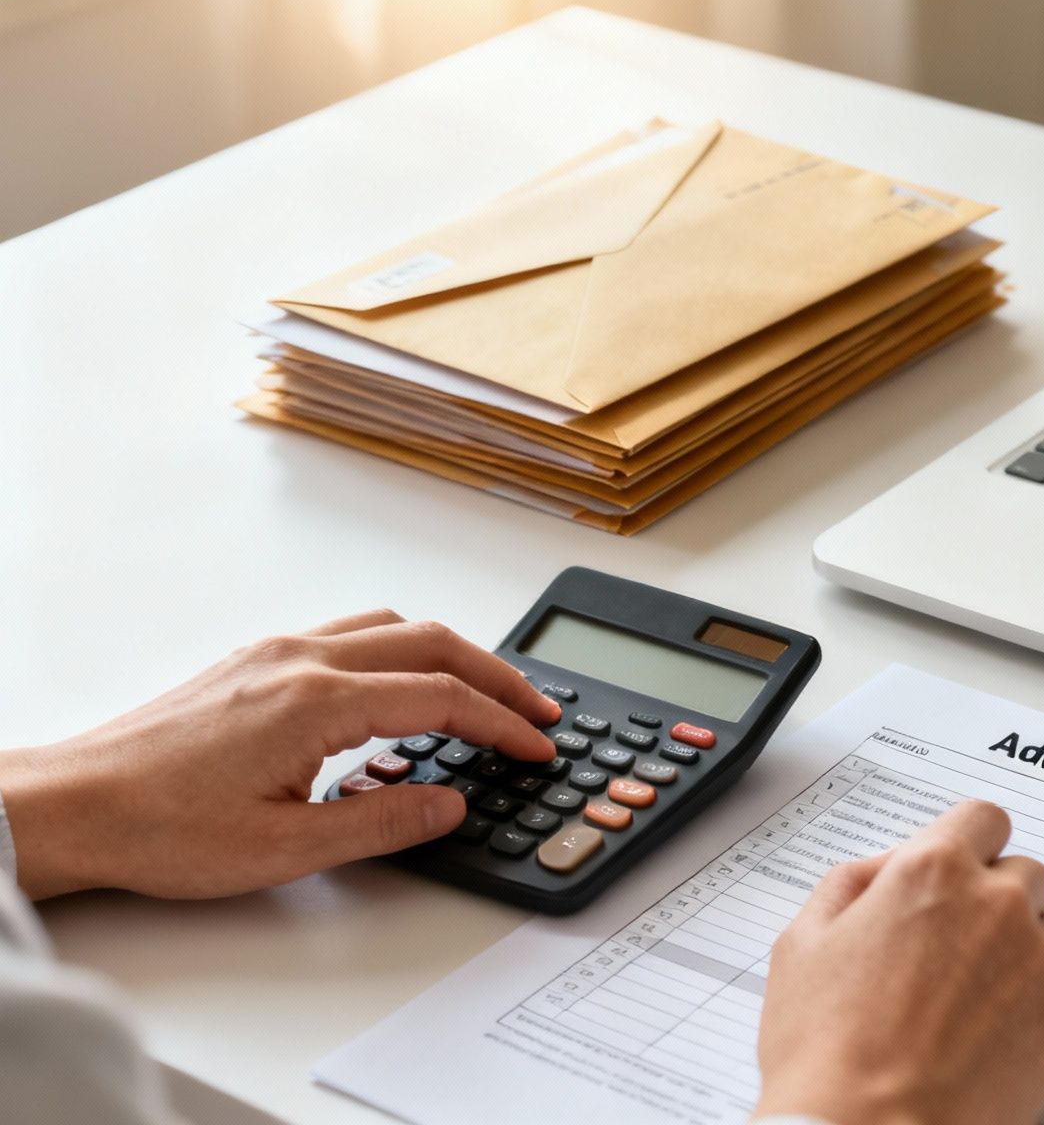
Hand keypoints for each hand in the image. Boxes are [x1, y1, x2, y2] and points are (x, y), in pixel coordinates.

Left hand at [0, 610, 559, 900]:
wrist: (73, 807)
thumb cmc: (158, 828)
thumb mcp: (286, 848)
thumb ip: (381, 823)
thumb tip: (448, 803)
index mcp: (318, 701)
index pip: (443, 698)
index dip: (503, 723)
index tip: (537, 746)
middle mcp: (301, 660)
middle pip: (432, 642)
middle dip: (497, 676)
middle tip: (538, 711)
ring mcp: (275, 653)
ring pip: (392, 626)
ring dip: (451, 655)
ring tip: (484, 693)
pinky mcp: (254, 662)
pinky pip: (351, 634)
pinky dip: (401, 651)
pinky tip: (402, 690)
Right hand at [753, 801, 1043, 1124]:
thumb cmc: (825, 1054)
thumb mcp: (802, 944)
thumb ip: (850, 884)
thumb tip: (888, 867)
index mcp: (933, 871)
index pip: (984, 819)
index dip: (969, 848)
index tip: (960, 876)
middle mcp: (998, 903)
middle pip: (1026, 873)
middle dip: (998, 902)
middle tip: (958, 953)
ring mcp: (1042, 960)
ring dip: (1033, 949)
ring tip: (984, 998)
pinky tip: (1011, 1028)